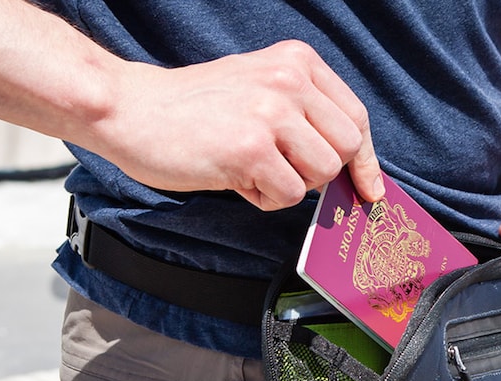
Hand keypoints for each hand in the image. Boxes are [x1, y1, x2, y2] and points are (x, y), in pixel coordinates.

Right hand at [89, 40, 383, 209]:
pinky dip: (263, 199)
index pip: (355, 117)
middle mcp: (290, 81)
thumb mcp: (258, 89)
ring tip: (250, 169)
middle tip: (278, 170)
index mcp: (296, 61)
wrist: (130, 110)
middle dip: (317, 173)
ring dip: (289, 185)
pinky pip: (288, 196)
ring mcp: (272, 113)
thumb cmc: (194, 110)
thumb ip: (303, 115)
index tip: (369, 188)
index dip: (364, 160)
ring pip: (321, 175)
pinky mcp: (251, 149)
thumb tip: (352, 169)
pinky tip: (234, 178)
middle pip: (345, 149)